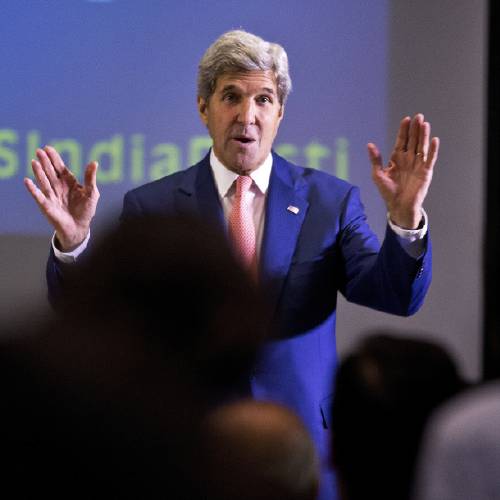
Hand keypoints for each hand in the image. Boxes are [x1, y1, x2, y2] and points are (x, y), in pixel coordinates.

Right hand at [24, 146, 99, 250]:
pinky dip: (33, 189)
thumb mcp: (91, 193)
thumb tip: (94, 162)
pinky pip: (38, 196)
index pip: (60, 168)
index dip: (54, 158)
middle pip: (50, 172)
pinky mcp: (47, 205)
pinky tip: (27, 181)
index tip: (48, 148)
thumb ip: (90, 178)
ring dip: (39, 172)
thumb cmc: (86, 210)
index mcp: (69, 182)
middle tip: (39, 150)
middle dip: (45, 161)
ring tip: (35, 162)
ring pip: (44, 181)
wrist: (79, 227)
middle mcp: (58, 187)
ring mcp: (52, 195)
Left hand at [368, 113, 438, 228]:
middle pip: (413, 141)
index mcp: (397, 158)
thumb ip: (375, 159)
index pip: (401, 141)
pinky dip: (432, 150)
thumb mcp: (378, 174)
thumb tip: (370, 144)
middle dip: (415, 129)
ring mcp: (417, 165)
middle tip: (418, 116)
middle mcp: (408, 159)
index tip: (406, 119)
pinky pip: (430, 159)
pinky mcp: (425, 172)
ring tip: (425, 124)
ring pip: (421, 147)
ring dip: (424, 136)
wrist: (398, 206)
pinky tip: (434, 140)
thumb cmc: (388, 191)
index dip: (403, 131)